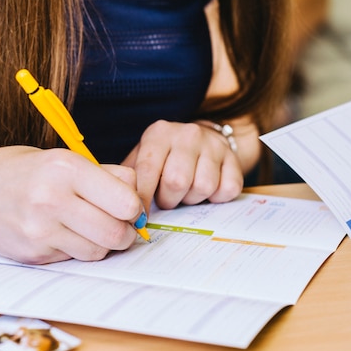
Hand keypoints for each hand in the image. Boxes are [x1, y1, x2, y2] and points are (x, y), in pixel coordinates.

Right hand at [0, 146, 143, 263]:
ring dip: (104, 244)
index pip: (125, 201)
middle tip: (121, 225)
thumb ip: (105, 175)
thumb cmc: (24, 172)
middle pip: (116, 232)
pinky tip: (66, 234)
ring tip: (92, 228)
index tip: (130, 207)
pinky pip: (75, 258)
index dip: (135, 208)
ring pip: (98, 251)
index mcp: (66, 168)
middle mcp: (52, 199)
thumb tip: (140, 198)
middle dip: (126, 233)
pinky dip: (79, 250)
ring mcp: (40, 230)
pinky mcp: (33, 253)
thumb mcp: (64, 159)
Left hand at [123, 120, 243, 211]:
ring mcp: (214, 145)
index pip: (148, 169)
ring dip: (192, 199)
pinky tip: (208, 191)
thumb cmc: (165, 157)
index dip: (142, 198)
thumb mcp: (143, 157)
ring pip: (203, 187)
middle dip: (169, 199)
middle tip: (167, 199)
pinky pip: (227, 190)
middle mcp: (188, 134)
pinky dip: (216, 198)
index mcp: (160, 133)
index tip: (139, 217)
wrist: (203, 139)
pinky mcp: (234, 159)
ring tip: (187, 192)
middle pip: (177, 181)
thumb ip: (129, 178)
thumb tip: (116, 207)